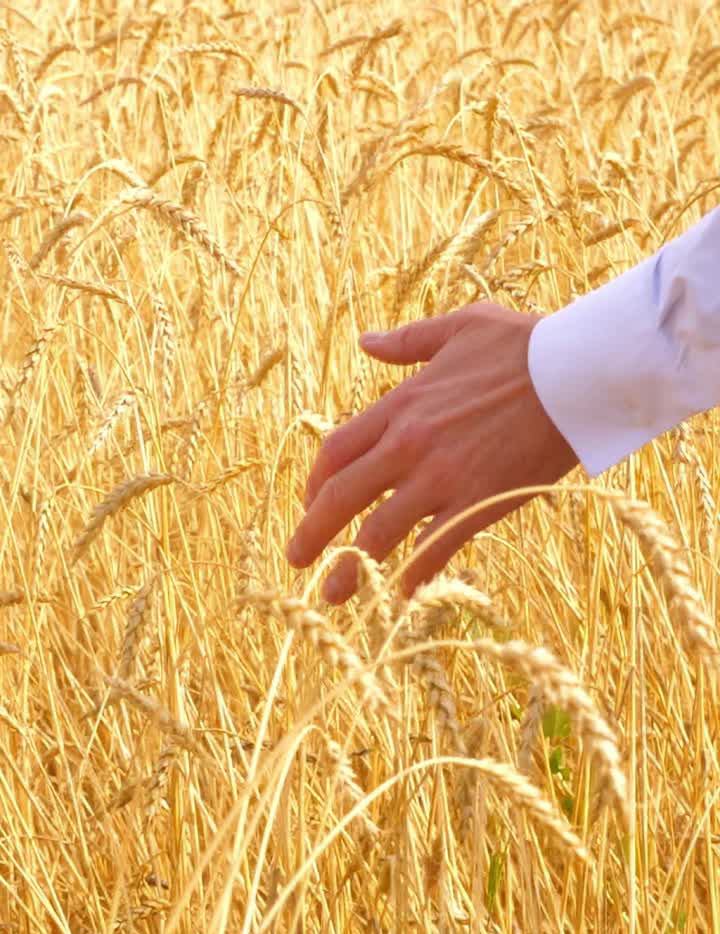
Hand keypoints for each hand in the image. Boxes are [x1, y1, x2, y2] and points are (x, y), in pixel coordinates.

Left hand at [286, 301, 577, 602]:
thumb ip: (406, 342)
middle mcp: (410, 444)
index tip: (310, 504)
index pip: (336, 451)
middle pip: (341, 496)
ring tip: (334, 595)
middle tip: (296, 560)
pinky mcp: (478, 503)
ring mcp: (442, 477)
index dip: (315, 483)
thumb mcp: (458, 328)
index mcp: (401, 405)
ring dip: (351, 569)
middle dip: (312, 534)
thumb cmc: (524, 344)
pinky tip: (401, 594)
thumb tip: (364, 340)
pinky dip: (414, 575)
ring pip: (378, 533)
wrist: (578, 372)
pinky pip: (435, 549)